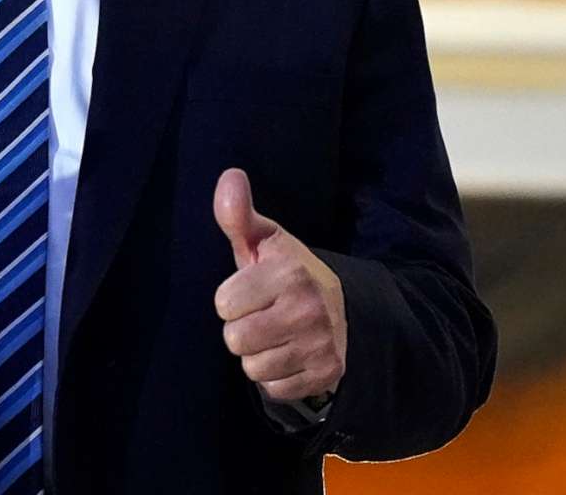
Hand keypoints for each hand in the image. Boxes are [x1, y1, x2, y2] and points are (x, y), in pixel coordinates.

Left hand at [212, 167, 345, 405]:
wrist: (341, 309)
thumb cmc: (286, 272)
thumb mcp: (264, 240)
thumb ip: (238, 214)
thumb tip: (229, 177)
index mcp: (289, 272)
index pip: (224, 303)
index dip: (231, 299)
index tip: (250, 290)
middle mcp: (308, 309)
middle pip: (235, 340)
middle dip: (242, 328)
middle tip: (262, 315)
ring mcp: (320, 345)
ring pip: (253, 367)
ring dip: (258, 354)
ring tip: (275, 334)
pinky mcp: (325, 375)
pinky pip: (273, 389)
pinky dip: (276, 376)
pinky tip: (289, 354)